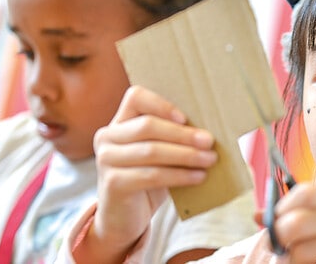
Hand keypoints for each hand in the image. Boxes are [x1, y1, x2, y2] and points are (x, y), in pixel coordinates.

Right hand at [81, 86, 217, 262]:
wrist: (123, 218)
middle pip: (147, 126)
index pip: (136, 97)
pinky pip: (152, 175)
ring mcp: (106, 160)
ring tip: (209, 160)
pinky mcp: (112, 183)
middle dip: (183, 134)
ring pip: (151, 151)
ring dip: (186, 155)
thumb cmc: (146, 179)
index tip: (186, 118)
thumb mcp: (157, 153)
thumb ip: (171, 138)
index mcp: (119, 122)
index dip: (162, 104)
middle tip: (209, 141)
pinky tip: (198, 177)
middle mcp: (107, 137)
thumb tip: (208, 132)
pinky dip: (179, 176)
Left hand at [273, 184, 315, 263]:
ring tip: (309, 263)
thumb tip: (257, 215)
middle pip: (295, 223)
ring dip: (296, 263)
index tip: (278, 225)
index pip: (304, 192)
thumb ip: (295, 217)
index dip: (284, 208)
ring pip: (301, 252)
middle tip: (283, 253)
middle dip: (280, 242)